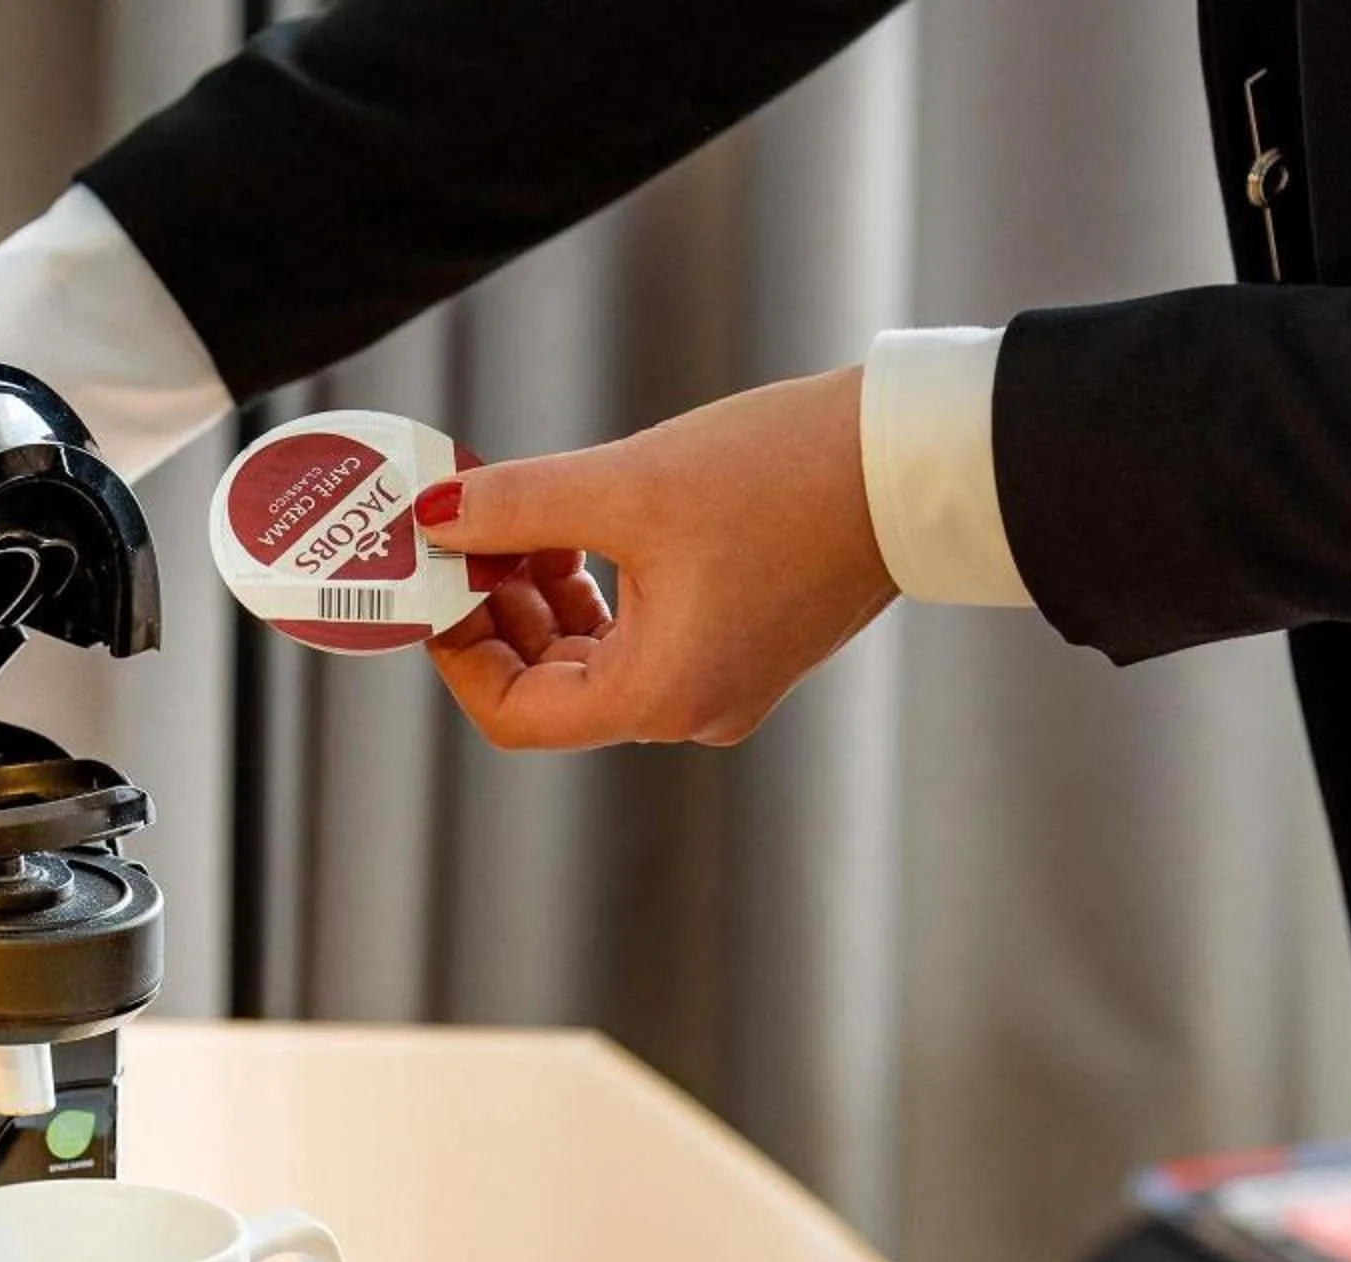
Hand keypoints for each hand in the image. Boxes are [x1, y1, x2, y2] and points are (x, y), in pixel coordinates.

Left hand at [420, 367, 895, 749]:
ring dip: (542, 593)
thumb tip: (433, 514)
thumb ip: (519, 507)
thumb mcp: (631, 484)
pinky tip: (575, 526)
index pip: (514, 714)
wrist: (918, 459)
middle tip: (457, 533)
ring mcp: (722, 680)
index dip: (457, 650)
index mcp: (659, 696)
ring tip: (516, 519)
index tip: (432, 580)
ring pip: (593, 655)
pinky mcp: (745, 640)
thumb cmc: (789, 477)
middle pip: (550, 685)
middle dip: (494, 610)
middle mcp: (690, 709)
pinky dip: (596, 587)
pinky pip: (641, 633)